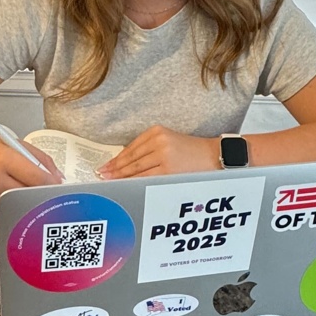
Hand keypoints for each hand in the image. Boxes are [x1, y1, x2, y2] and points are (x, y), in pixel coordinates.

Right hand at [0, 129, 61, 227]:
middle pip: (30, 195)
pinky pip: (1, 220)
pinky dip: (11, 216)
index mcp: (4, 157)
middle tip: (49, 195)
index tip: (59, 188)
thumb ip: (36, 157)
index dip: (53, 185)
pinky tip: (17, 211)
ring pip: (18, 208)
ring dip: (28, 206)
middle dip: (42, 196)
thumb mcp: (9, 142)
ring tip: (33, 201)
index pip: (38, 177)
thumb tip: (57, 176)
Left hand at [98, 126, 217, 178]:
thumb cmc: (191, 152)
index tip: (106, 165)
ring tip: (108, 180)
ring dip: (120, 176)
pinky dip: (132, 181)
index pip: (131, 147)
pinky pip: (145, 177)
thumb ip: (150, 149)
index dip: (117, 158)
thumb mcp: (169, 142)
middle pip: (130, 158)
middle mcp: (158, 141)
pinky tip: (124, 184)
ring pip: (135, 168)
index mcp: (156, 132)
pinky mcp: (168, 168)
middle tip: (101, 174)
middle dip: (114, 168)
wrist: (213, 156)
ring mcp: (163, 155)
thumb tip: (126, 164)